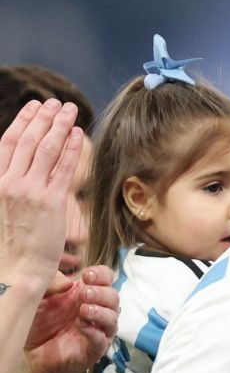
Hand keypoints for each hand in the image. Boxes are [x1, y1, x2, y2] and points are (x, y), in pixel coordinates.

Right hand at [0, 101, 85, 293]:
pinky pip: (64, 168)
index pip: (7, 143)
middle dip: (44, 117)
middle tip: (56, 103)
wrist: (15, 270)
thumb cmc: (10, 242)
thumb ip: (9, 183)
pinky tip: (78, 134)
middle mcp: (9, 183)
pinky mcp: (51, 202)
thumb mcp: (3, 207)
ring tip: (70, 110)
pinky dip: (71, 148)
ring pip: (46, 149)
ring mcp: (30, 191)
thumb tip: (21, 164)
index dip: (23, 121)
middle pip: (28, 141)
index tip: (34, 107)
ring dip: (59, 125)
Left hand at [23, 264, 117, 372]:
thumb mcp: (40, 297)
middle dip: (101, 292)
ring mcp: (98, 330)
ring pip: (113, 316)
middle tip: (84, 293)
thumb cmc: (38, 322)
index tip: (87, 275)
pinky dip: (93, 331)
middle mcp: (98, 309)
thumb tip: (69, 282)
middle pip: (113, 296)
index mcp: (88, 293)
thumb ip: (52, 283)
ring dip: (101, 311)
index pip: (107, 278)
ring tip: (83, 309)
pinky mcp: (94, 349)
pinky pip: (102, 339)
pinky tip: (80, 326)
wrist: (29, 353)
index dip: (101, 274)